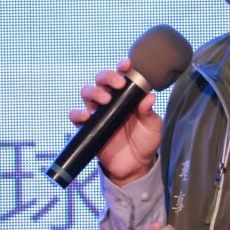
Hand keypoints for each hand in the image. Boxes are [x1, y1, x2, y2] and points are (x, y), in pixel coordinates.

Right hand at [69, 59, 162, 183]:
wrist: (136, 165)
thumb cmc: (146, 141)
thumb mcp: (152, 126)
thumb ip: (149, 112)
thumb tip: (149, 96)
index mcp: (127, 95)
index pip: (122, 76)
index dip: (122, 67)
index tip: (126, 64)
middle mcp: (111, 100)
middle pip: (101, 80)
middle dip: (107, 77)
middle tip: (117, 85)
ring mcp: (98, 113)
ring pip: (87, 93)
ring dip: (93, 92)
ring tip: (105, 101)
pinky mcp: (89, 128)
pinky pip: (76, 117)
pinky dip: (77, 114)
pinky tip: (86, 116)